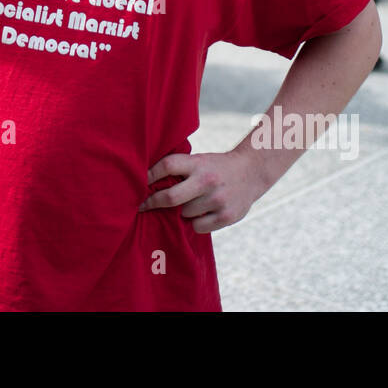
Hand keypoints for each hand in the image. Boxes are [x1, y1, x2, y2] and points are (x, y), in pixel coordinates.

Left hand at [138, 149, 267, 232]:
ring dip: (181, 212)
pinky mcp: (227, 216)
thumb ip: (180, 170)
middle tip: (142, 206)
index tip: (136, 183)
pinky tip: (202, 213)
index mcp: (198, 163)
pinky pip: (198, 226)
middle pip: (170, 197)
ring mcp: (217, 200)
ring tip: (189, 204)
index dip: (148, 175)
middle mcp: (207, 181)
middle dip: (152, 203)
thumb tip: (146, 184)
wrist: (252, 172)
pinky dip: (195, 222)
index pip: (167, 166)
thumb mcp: (199, 160)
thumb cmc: (215, 167)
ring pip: (184, 214)